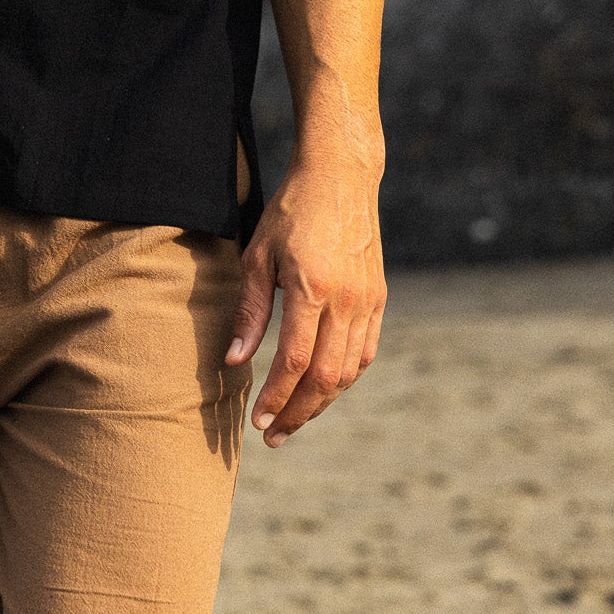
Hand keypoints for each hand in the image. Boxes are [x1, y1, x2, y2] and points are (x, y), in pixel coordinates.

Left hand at [225, 150, 385, 447]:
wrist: (341, 177)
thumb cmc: (290, 212)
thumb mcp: (257, 256)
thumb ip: (250, 312)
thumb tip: (235, 362)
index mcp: (312, 288)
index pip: (294, 362)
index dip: (275, 398)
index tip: (257, 422)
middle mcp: (347, 300)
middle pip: (325, 377)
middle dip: (297, 413)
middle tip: (273, 436)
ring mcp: (368, 301)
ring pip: (349, 371)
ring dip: (321, 402)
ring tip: (293, 418)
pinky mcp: (379, 298)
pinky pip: (365, 352)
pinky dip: (344, 378)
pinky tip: (322, 389)